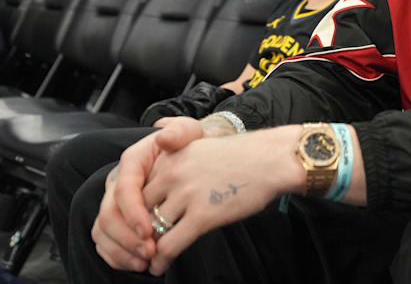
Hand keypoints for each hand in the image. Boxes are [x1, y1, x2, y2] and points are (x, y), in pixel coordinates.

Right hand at [91, 118, 203, 271]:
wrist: (194, 153)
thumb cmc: (192, 144)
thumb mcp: (190, 132)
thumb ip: (178, 131)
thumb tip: (163, 137)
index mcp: (133, 162)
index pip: (123, 189)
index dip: (132, 213)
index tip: (149, 231)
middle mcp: (119, 182)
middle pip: (109, 214)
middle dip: (127, 238)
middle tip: (151, 253)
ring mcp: (116, 201)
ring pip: (103, 230)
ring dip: (121, 250)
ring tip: (146, 263)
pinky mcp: (118, 217)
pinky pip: (106, 240)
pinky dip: (117, 255)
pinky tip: (137, 264)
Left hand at [139, 126, 303, 275]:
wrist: (274, 160)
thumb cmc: (244, 156)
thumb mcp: (201, 147)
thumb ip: (176, 160)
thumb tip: (161, 187)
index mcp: (169, 156)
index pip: (136, 189)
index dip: (133, 212)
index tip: (135, 226)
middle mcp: (172, 173)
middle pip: (137, 212)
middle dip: (136, 233)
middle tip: (137, 248)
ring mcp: (187, 194)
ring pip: (151, 231)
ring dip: (146, 251)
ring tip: (147, 261)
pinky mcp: (203, 215)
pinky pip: (170, 245)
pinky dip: (161, 260)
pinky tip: (160, 266)